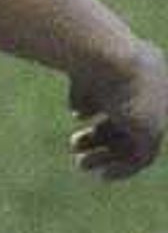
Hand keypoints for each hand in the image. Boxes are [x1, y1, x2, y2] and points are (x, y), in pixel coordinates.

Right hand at [68, 36, 165, 179]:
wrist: (108, 56)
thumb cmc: (88, 61)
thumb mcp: (83, 76)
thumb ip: (86, 95)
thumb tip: (80, 113)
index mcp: (144, 74)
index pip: (124, 106)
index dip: (101, 121)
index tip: (78, 132)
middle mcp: (156, 92)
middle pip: (129, 124)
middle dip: (100, 140)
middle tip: (75, 150)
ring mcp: (158, 110)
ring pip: (135, 141)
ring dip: (108, 157)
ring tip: (81, 164)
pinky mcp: (153, 128)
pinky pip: (143, 157)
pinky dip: (124, 170)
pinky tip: (104, 175)